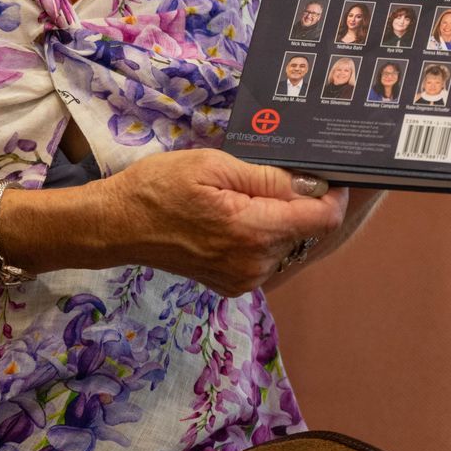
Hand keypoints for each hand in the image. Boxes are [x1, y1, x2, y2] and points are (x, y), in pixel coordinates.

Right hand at [104, 148, 345, 296]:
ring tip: (232, 200)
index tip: (325, 175)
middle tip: (254, 179)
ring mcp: (244, 279)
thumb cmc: (159, 187)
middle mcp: (255, 263)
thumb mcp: (212, 165)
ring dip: (272, 219)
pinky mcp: (232, 285)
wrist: (118, 226)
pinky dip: (256, 236)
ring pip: (284, 242)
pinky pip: (264, 256)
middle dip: (292, 202)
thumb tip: (313, 183)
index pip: (321, 219)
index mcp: (253, 231)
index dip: (332, 195)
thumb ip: (268, 177)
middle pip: (303, 229)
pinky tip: (226, 221)